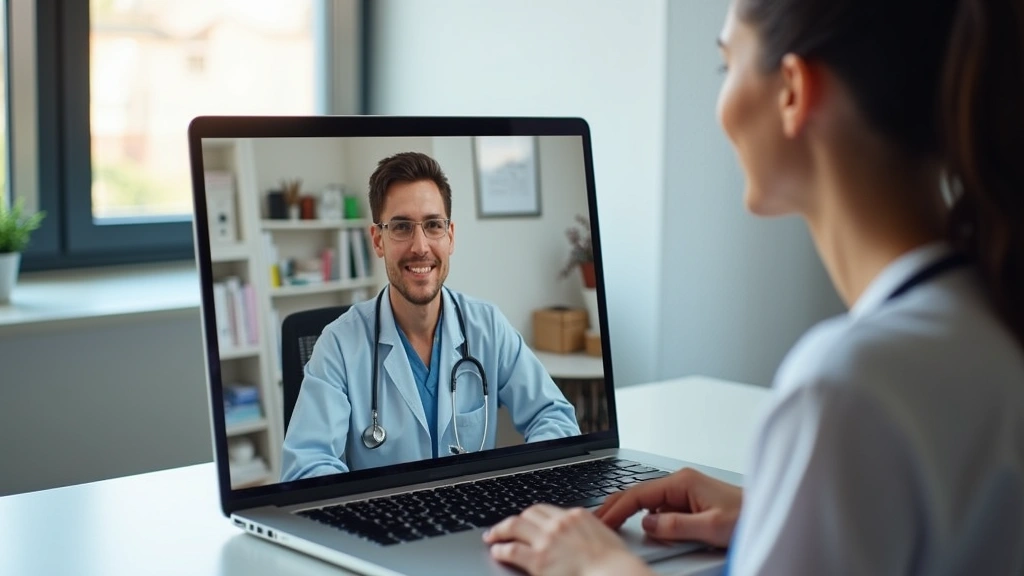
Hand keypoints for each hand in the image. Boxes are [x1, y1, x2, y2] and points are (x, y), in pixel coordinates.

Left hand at [483, 504, 651, 575]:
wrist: (614, 573)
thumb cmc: (615, 563)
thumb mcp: (603, 536)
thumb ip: (586, 532)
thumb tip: (580, 536)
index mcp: (576, 516)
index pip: (546, 509)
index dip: (532, 515)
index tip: (526, 520)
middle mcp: (559, 523)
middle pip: (528, 513)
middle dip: (515, 520)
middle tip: (506, 527)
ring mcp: (547, 539)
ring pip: (514, 526)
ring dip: (500, 530)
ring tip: (492, 536)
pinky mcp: (538, 559)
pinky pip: (512, 549)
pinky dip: (501, 549)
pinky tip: (497, 551)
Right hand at [595, 468, 741, 547]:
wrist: (766, 513)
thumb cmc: (746, 516)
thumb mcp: (711, 527)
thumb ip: (676, 525)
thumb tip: (648, 524)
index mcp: (682, 482)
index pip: (639, 494)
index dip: (617, 508)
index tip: (602, 521)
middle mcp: (681, 482)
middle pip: (638, 492)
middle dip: (615, 505)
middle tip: (596, 519)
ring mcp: (685, 490)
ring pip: (647, 499)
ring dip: (628, 510)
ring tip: (610, 521)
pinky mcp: (689, 500)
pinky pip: (659, 506)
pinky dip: (643, 514)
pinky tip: (637, 523)